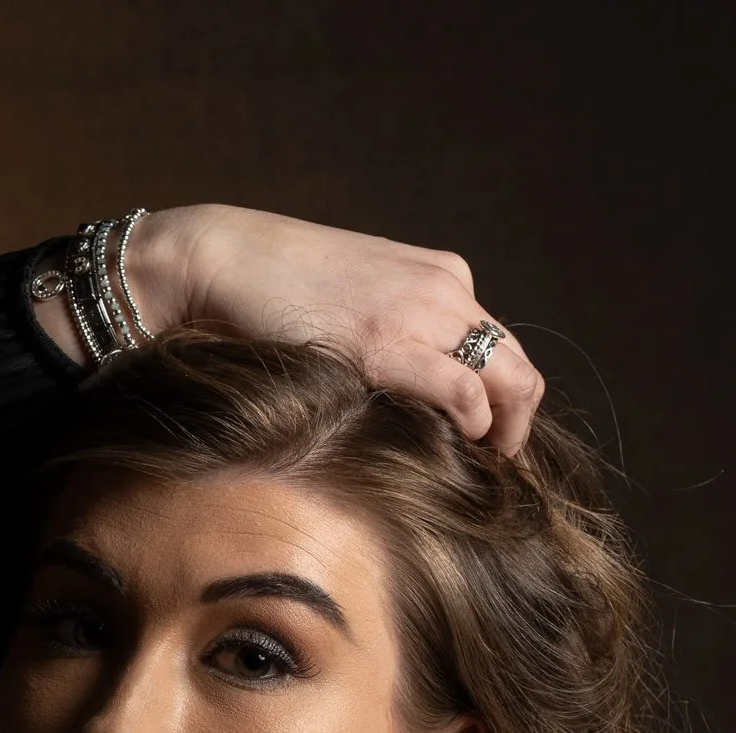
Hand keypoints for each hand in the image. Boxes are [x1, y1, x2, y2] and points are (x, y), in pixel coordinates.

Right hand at [47, 204, 545, 455]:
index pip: (499, 345)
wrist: (217, 261)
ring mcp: (421, 313)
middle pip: (517, 363)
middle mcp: (445, 289)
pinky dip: (478, 425)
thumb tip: (403, 397)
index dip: (504, 397)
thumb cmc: (267, 289)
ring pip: (508, 378)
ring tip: (485, 468)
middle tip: (498, 465)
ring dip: (506, 431)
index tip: (488, 439)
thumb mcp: (350, 303)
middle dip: (518, 420)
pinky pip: (465, 391)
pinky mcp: (387, 344)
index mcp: (440, 277)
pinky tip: (462, 447)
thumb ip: (389, 335)